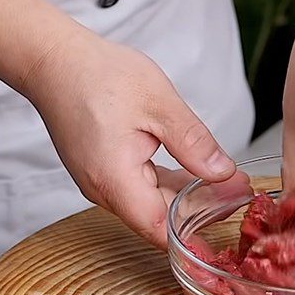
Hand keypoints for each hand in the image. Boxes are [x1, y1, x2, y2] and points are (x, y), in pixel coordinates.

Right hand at [24, 26, 237, 247]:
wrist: (54, 59)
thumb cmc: (97, 74)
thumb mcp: (159, 104)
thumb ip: (193, 143)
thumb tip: (223, 172)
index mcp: (114, 180)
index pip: (160, 230)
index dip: (196, 234)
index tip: (229, 223)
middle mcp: (103, 190)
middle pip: (159, 219)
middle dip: (202, 211)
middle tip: (240, 192)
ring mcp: (101, 182)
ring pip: (152, 204)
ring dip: (189, 197)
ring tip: (228, 181)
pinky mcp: (103, 171)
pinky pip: (141, 189)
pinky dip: (170, 185)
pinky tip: (197, 173)